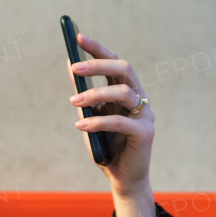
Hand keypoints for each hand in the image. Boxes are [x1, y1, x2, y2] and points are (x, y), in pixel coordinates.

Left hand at [67, 32, 154, 195]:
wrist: (122, 179)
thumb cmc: (106, 146)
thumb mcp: (90, 117)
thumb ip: (84, 95)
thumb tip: (70, 66)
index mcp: (126, 92)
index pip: (114, 62)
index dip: (97, 49)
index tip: (77, 37)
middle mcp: (139, 99)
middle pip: (124, 69)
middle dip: (98, 65)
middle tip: (74, 68)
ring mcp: (145, 115)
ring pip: (123, 92)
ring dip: (95, 94)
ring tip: (73, 101)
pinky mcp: (145, 133)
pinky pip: (121, 121)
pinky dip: (99, 121)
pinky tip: (81, 125)